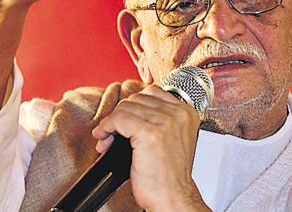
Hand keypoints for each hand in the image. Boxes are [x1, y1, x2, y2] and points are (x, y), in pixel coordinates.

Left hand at [92, 85, 209, 210]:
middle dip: (120, 116)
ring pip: (125, 107)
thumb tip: (128, 110)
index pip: (151, 92)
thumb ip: (157, 119)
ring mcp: (165, 121)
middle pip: (136, 98)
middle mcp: (178, 113)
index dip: (133, 107)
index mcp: (186, 112)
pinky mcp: (150, 132)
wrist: (173, 198)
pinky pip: (118, 119)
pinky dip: (106, 128)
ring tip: (109, 140)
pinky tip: (105, 140)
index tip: (124, 122)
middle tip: (113, 135)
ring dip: (111, 123)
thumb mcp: (171, 139)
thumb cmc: (169, 176)